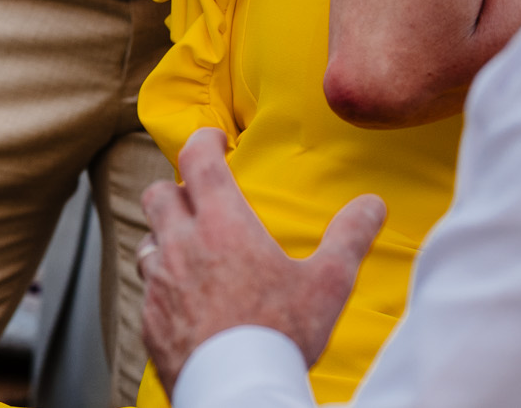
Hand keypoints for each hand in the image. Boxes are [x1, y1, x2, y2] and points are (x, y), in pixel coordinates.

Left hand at [140, 128, 384, 393]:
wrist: (236, 391)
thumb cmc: (280, 335)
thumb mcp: (328, 283)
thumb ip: (350, 238)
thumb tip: (372, 206)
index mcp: (222, 223)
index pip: (198, 159)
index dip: (203, 139)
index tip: (213, 138)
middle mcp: (182, 245)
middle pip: (159, 194)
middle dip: (175, 187)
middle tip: (197, 194)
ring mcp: (160, 284)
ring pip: (148, 242)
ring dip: (165, 238)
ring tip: (189, 249)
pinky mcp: (149, 321)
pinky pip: (148, 290)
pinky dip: (163, 285)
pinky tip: (186, 300)